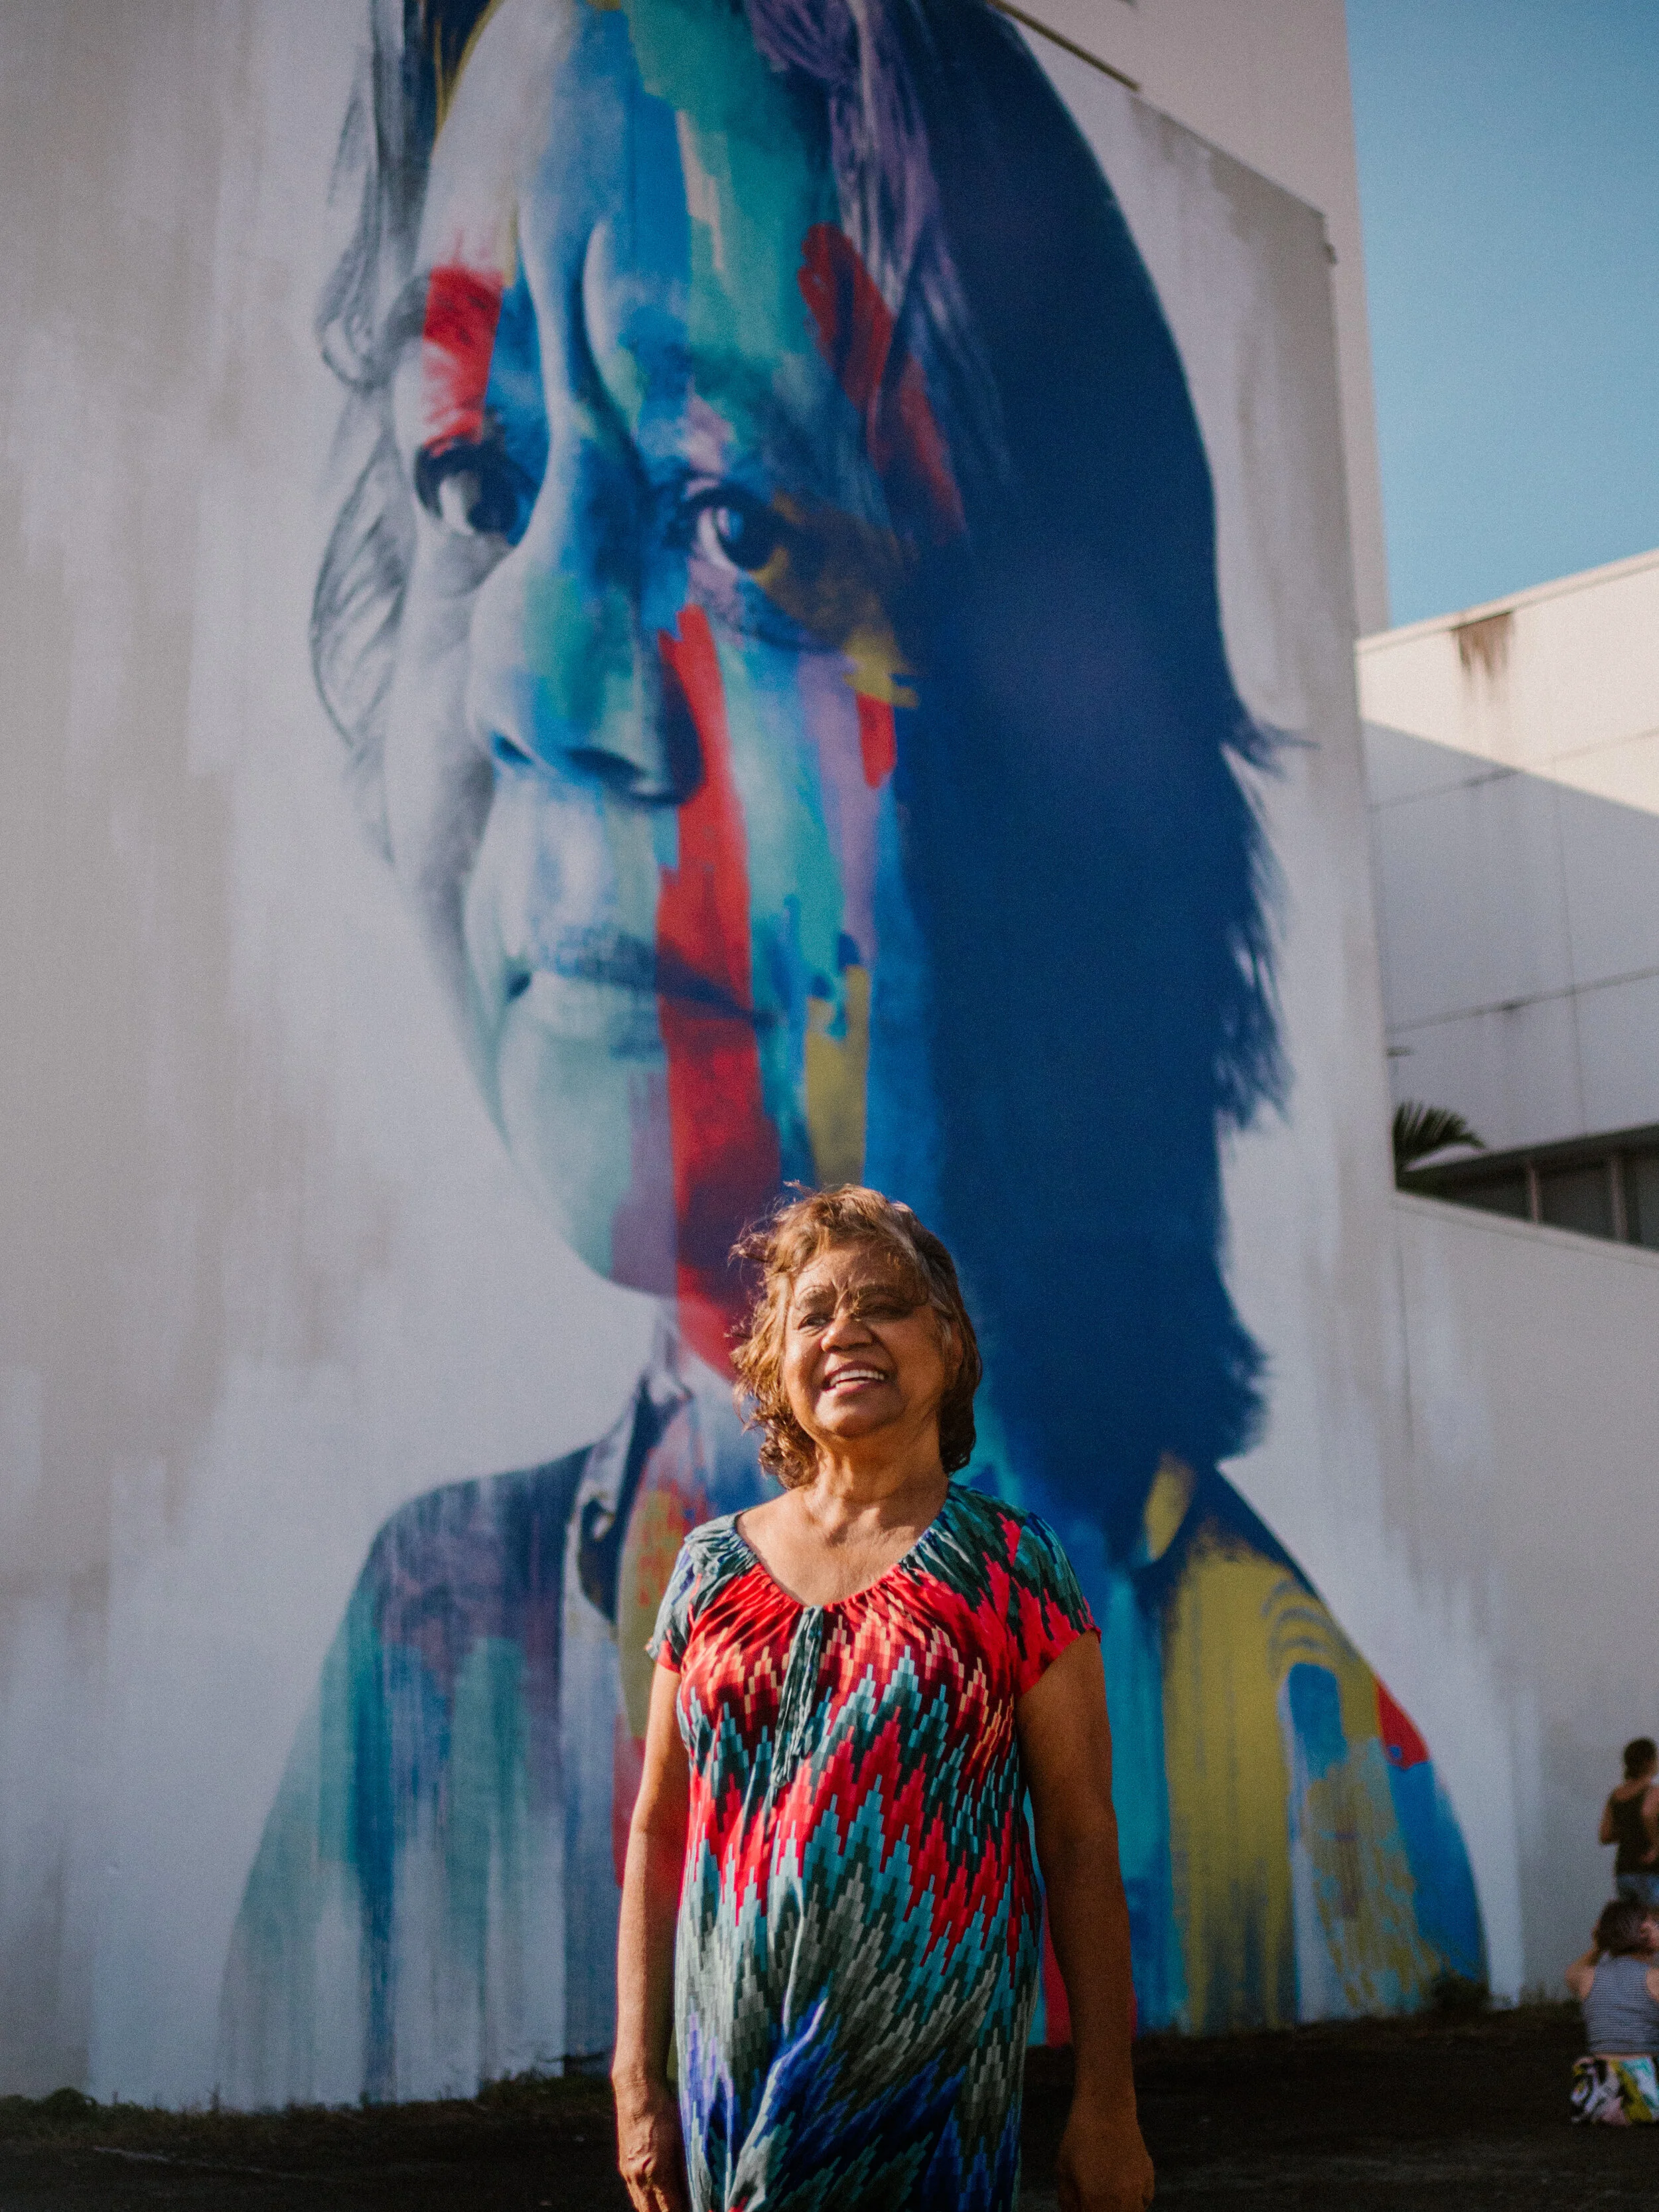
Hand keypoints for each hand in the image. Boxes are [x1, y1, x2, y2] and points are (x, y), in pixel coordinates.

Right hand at [613, 2071, 689, 2211]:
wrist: (636, 2088)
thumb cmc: (664, 2109)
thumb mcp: (684, 2136)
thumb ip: (688, 2167)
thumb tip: (699, 2190)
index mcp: (656, 2170)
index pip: (671, 2209)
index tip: (700, 2210)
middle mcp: (638, 2176)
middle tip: (686, 2209)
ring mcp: (628, 2172)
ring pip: (642, 2207)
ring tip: (674, 2208)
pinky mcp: (624, 2166)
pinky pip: (635, 2195)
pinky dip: (647, 2202)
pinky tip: (659, 2199)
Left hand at [1055, 2094, 1154, 2211]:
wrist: (1106, 2109)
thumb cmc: (1078, 2139)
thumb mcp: (1064, 2172)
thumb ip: (1069, 2204)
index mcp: (1095, 2203)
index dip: (1086, 2211)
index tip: (1084, 2205)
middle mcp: (1121, 2204)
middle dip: (1102, 2210)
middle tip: (1095, 2200)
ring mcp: (1138, 2193)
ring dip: (1120, 2210)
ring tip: (1108, 2198)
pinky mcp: (1150, 2180)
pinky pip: (1142, 2203)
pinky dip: (1133, 2202)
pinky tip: (1123, 2187)